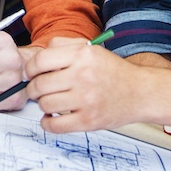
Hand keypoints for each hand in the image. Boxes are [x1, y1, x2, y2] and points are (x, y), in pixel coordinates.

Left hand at [24, 37, 139, 132]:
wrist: (140, 93)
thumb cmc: (114, 72)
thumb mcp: (91, 49)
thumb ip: (63, 45)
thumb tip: (39, 57)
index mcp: (82, 55)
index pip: (40, 61)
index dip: (30, 69)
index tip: (31, 74)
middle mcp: (83, 76)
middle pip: (39, 84)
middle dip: (33, 88)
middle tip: (37, 89)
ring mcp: (85, 100)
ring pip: (45, 104)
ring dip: (42, 104)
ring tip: (49, 102)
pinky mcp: (88, 121)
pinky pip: (55, 125)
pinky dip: (47, 123)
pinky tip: (50, 117)